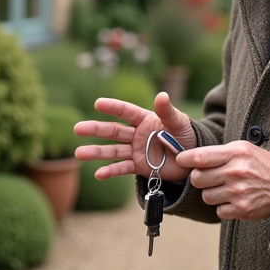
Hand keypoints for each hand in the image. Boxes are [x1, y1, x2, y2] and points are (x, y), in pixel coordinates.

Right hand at [74, 92, 196, 181]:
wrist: (192, 160)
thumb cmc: (188, 136)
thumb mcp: (179, 122)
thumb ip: (167, 111)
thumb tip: (161, 95)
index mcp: (145, 119)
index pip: (126, 111)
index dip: (112, 107)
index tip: (98, 103)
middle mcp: (137, 134)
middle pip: (113, 131)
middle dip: (95, 129)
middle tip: (77, 129)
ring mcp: (136, 150)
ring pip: (113, 150)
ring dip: (96, 152)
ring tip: (79, 153)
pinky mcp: (138, 166)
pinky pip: (122, 168)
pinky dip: (110, 171)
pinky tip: (98, 174)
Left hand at [176, 141, 269, 220]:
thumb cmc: (263, 164)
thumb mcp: (244, 149)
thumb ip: (219, 152)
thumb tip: (191, 157)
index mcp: (236, 154)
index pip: (200, 157)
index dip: (185, 159)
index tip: (180, 160)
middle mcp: (236, 172)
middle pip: (198, 179)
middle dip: (200, 178)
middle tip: (210, 177)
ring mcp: (239, 192)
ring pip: (206, 196)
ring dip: (212, 193)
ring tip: (226, 188)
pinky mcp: (242, 210)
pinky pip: (218, 211)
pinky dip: (223, 207)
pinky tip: (234, 199)